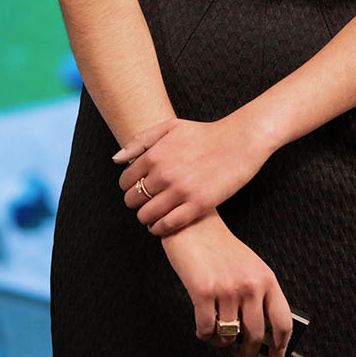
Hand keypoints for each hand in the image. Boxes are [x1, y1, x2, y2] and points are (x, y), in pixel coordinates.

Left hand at [113, 113, 270, 235]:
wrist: (239, 141)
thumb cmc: (204, 134)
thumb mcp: (170, 127)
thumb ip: (140, 141)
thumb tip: (116, 159)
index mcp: (154, 155)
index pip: (126, 181)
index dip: (129, 188)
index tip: (137, 189)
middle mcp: (164, 174)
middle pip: (134, 200)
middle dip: (136, 203)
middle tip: (145, 203)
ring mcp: (181, 190)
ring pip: (147, 215)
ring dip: (146, 218)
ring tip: (153, 215)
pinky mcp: (198, 205)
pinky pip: (168, 225)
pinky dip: (160, 228)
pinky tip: (161, 225)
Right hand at [160, 210, 293, 356]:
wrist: (192, 224)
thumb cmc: (219, 247)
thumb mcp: (248, 267)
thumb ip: (257, 297)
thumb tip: (261, 336)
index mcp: (266, 279)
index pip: (283, 322)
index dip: (282, 347)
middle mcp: (250, 285)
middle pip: (256, 336)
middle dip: (248, 352)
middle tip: (242, 354)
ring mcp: (227, 289)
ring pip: (228, 336)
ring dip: (222, 342)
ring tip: (217, 333)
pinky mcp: (204, 292)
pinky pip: (207, 330)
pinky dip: (204, 334)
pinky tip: (203, 326)